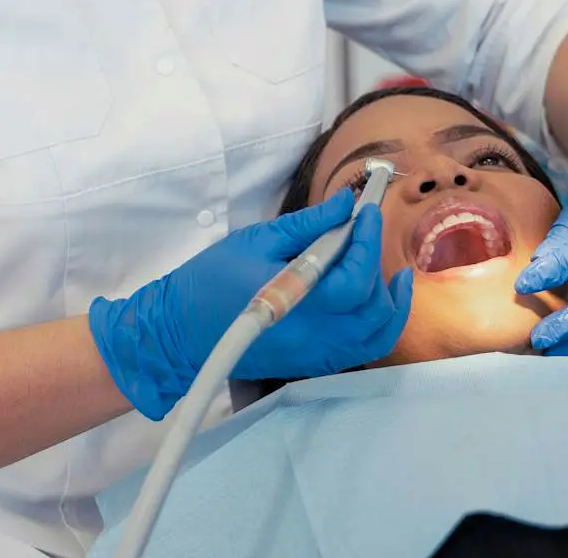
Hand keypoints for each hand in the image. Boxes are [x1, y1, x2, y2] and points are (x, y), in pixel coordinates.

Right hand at [89, 192, 412, 419]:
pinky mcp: (313, 363)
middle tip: (363, 231)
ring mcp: (316, 355)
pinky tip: (375, 297)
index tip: (365, 212)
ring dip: (388, 300)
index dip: (368, 242)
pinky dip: (378, 324)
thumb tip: (345, 204)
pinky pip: (362, 348)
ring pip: (376, 335)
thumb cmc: (211, 281)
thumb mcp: (256, 241)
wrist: (179, 332)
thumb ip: (307, 225)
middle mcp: (314, 337)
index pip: (355, 279)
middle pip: (373, 308)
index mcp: (298, 304)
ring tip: (386, 269)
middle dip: (376, 264)